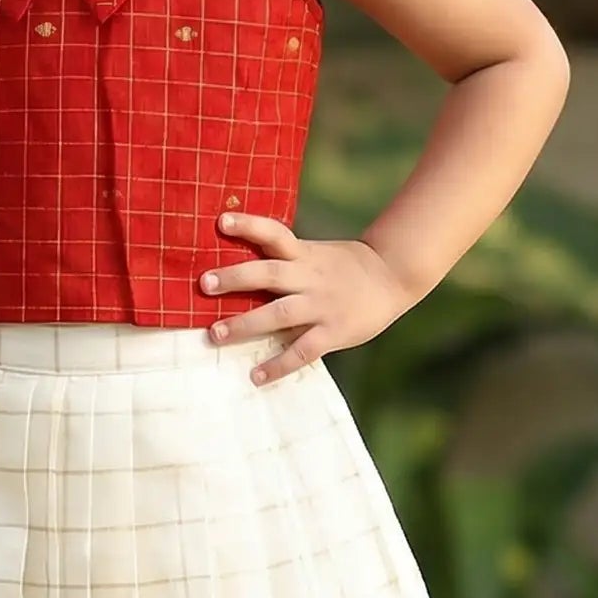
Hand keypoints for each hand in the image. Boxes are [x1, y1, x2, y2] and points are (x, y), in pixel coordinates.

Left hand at [198, 210, 416, 384]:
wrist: (393, 276)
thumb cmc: (346, 267)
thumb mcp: (317, 254)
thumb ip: (286, 261)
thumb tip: (239, 269)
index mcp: (305, 254)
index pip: (274, 234)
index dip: (249, 226)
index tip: (221, 221)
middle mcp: (310, 277)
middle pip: (268, 273)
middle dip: (235, 278)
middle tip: (204, 284)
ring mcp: (321, 306)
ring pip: (279, 314)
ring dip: (245, 324)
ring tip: (215, 333)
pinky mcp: (333, 332)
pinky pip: (302, 351)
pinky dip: (278, 364)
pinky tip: (256, 376)